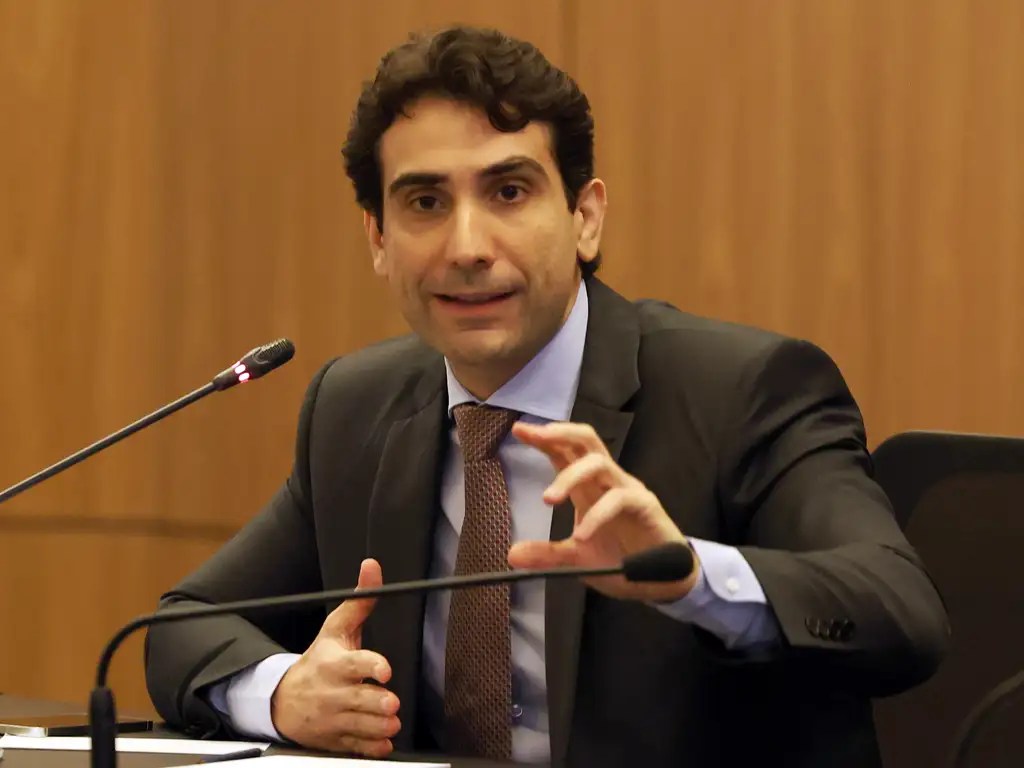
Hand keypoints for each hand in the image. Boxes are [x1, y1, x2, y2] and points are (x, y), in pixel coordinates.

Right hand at [270, 558, 400, 756]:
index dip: (371, 666)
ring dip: (380, 726)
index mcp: (335, 664)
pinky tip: (383, 741)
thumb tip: (372, 567)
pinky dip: (371, 747)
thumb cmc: (318, 661)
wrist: (283, 700)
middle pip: (360, 700)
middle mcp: (334, 692)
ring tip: (392, 721)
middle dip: (379, 703)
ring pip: (361, 726)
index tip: (385, 671)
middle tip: (392, 703)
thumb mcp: (335, 629)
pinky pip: (356, 747)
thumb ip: (359, 601)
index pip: (355, 664)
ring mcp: (334, 718)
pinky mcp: (336, 739)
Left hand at [507, 421, 699, 602]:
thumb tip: (511, 554)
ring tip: (548, 499)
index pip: (565, 452)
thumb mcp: (577, 559)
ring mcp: (627, 490)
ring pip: (599, 462)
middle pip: (586, 440)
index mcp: (588, 487)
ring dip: (570, 476)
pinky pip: (619, 499)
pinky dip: (597, 515)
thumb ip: (547, 554)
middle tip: (534, 435)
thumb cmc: (621, 559)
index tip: (519, 430)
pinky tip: (582, 535)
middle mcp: (606, 481)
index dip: (543, 438)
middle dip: (560, 432)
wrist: (661, 582)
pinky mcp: (645, 506)